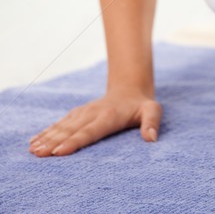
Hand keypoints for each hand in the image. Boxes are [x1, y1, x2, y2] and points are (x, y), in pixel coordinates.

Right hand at [28, 88, 162, 156]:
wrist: (130, 88)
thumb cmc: (141, 105)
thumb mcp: (152, 111)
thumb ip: (152, 123)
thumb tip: (151, 138)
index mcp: (109, 116)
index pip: (90, 131)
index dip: (75, 141)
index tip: (60, 151)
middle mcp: (93, 113)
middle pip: (71, 130)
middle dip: (54, 141)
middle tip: (39, 153)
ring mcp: (84, 112)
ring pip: (63, 126)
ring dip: (47, 137)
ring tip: (33, 149)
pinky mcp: (78, 113)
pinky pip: (61, 123)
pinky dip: (47, 131)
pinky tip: (35, 140)